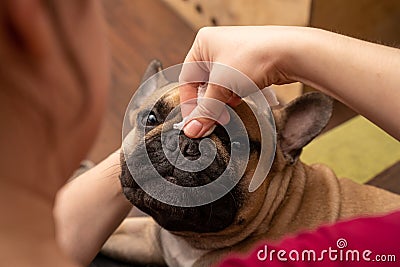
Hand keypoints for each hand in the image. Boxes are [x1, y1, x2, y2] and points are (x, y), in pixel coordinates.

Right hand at [179, 26, 299, 137]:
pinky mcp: (249, 64)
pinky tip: (240, 104)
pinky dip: (235, 96)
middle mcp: (217, 45)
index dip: (190, 102)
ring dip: (222, 101)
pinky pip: (234, 84)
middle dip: (208, 103)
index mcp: (203, 43)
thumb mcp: (223, 86)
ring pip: (220, 85)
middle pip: (204, 83)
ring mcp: (234, 54)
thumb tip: (192, 130)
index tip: (194, 122)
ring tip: (227, 114)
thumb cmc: (254, 58)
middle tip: (211, 121)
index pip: (187, 78)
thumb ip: (207, 110)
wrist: (291, 53)